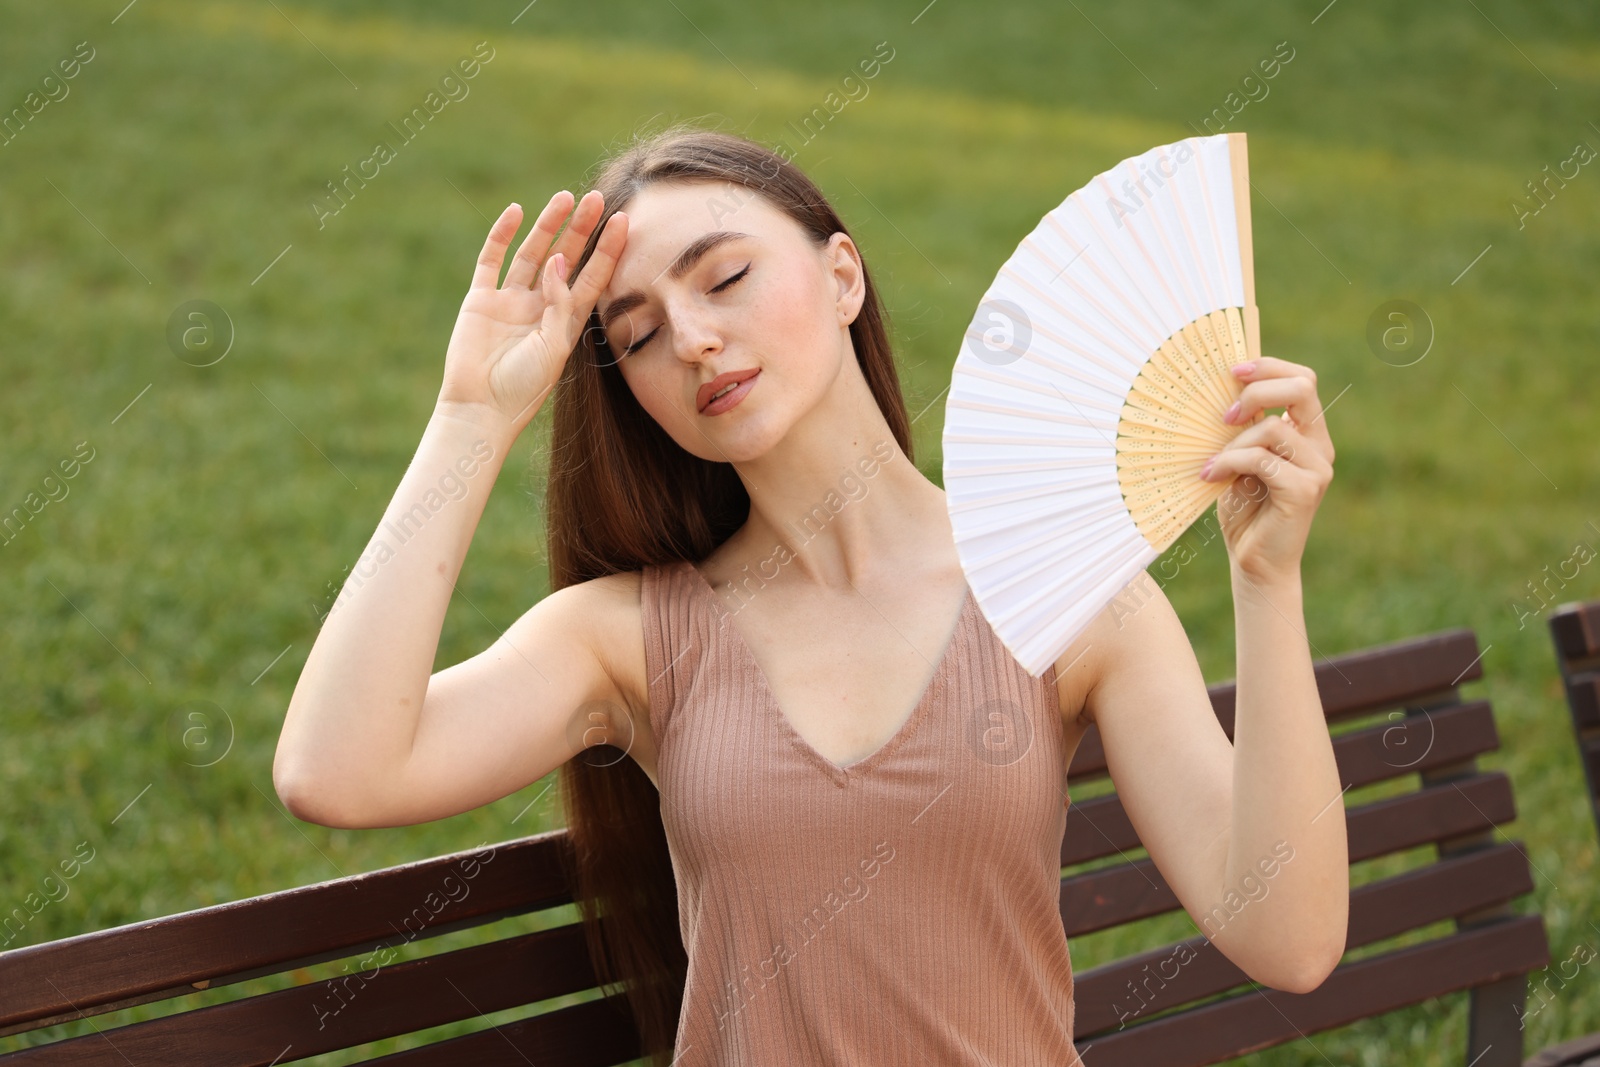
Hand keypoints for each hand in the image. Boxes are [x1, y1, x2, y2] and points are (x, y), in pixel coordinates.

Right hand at [435, 190, 628, 436]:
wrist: (480, 409)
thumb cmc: (523, 388)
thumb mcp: (554, 347)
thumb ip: (560, 304)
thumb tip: (560, 261)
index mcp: (566, 322)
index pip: (593, 278)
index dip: (609, 250)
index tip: (625, 221)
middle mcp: (541, 307)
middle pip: (567, 259)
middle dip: (582, 230)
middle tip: (598, 199)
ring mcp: (511, 301)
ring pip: (533, 254)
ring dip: (548, 226)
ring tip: (565, 198)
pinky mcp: (481, 300)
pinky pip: (492, 260)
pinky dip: (502, 235)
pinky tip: (516, 212)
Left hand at [1199, 356, 1335, 583]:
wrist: (1255, 562)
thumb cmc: (1244, 509)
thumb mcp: (1240, 459)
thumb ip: (1243, 429)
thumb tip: (1221, 391)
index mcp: (1307, 433)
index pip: (1302, 379)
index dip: (1269, 367)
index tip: (1232, 371)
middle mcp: (1319, 446)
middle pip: (1301, 388)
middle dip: (1257, 392)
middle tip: (1225, 416)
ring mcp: (1317, 468)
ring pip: (1273, 428)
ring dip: (1233, 443)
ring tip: (1211, 465)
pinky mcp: (1305, 490)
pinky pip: (1262, 459)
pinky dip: (1230, 463)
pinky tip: (1211, 476)